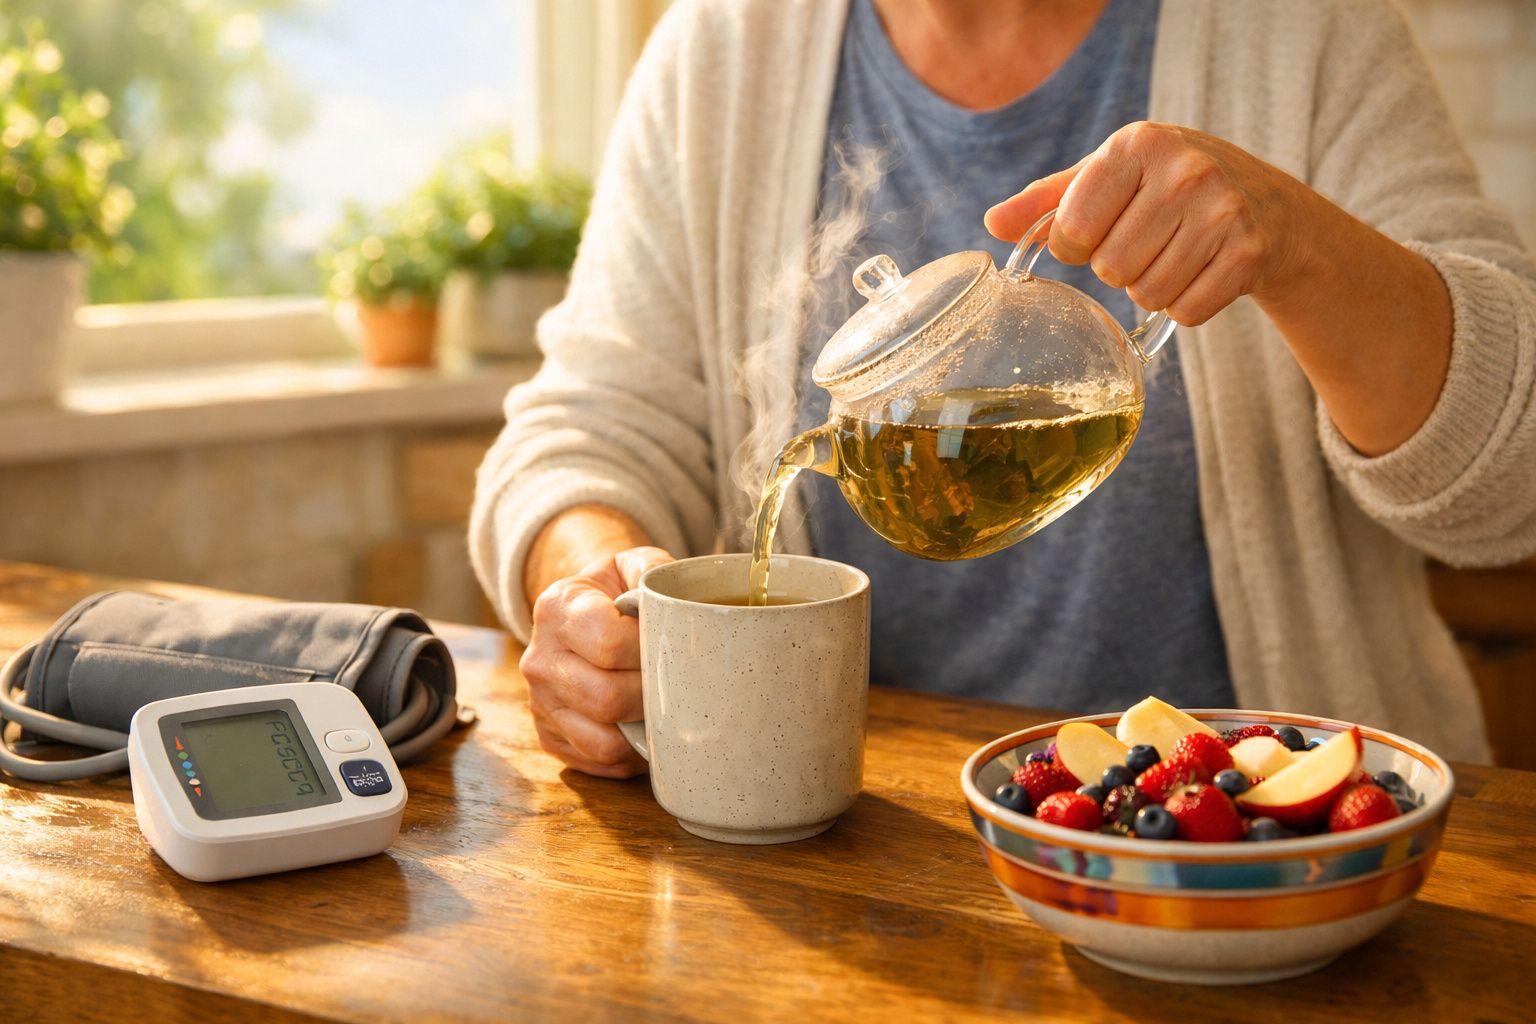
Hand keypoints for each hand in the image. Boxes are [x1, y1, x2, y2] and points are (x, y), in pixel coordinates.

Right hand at [519, 546, 673, 777]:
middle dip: (651, 695)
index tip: (668, 645)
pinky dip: (629, 753)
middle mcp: (539, 659)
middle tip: (674, 682)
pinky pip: (597, 761)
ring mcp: (539, 702)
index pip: (609, 644)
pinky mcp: (548, 736)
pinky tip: (643, 728)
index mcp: (557, 608)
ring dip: (642, 731)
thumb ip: (655, 572)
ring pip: (602, 741)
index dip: (649, 650)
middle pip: (606, 699)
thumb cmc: (616, 592)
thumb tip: (679, 606)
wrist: (580, 612)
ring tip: (662, 708)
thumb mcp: (632, 565)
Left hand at [985, 120, 1452, 455]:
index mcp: (1138, 144)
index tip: (1097, 232)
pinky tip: (1203, 272)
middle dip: (1119, 268)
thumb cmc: (1167, 188)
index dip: (1076, 245)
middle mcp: (1184, 171)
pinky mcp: (1249, 253)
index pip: (1072, 229)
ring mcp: (1223, 211)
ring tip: (1176, 255)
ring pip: (1148, 294)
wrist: (1267, 204)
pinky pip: (1187, 311)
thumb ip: (1048, 200)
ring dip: (1152, 288)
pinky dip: (1188, 306)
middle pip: (1110, 269)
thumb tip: (993, 224)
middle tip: (1147, 242)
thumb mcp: (1109, 177)